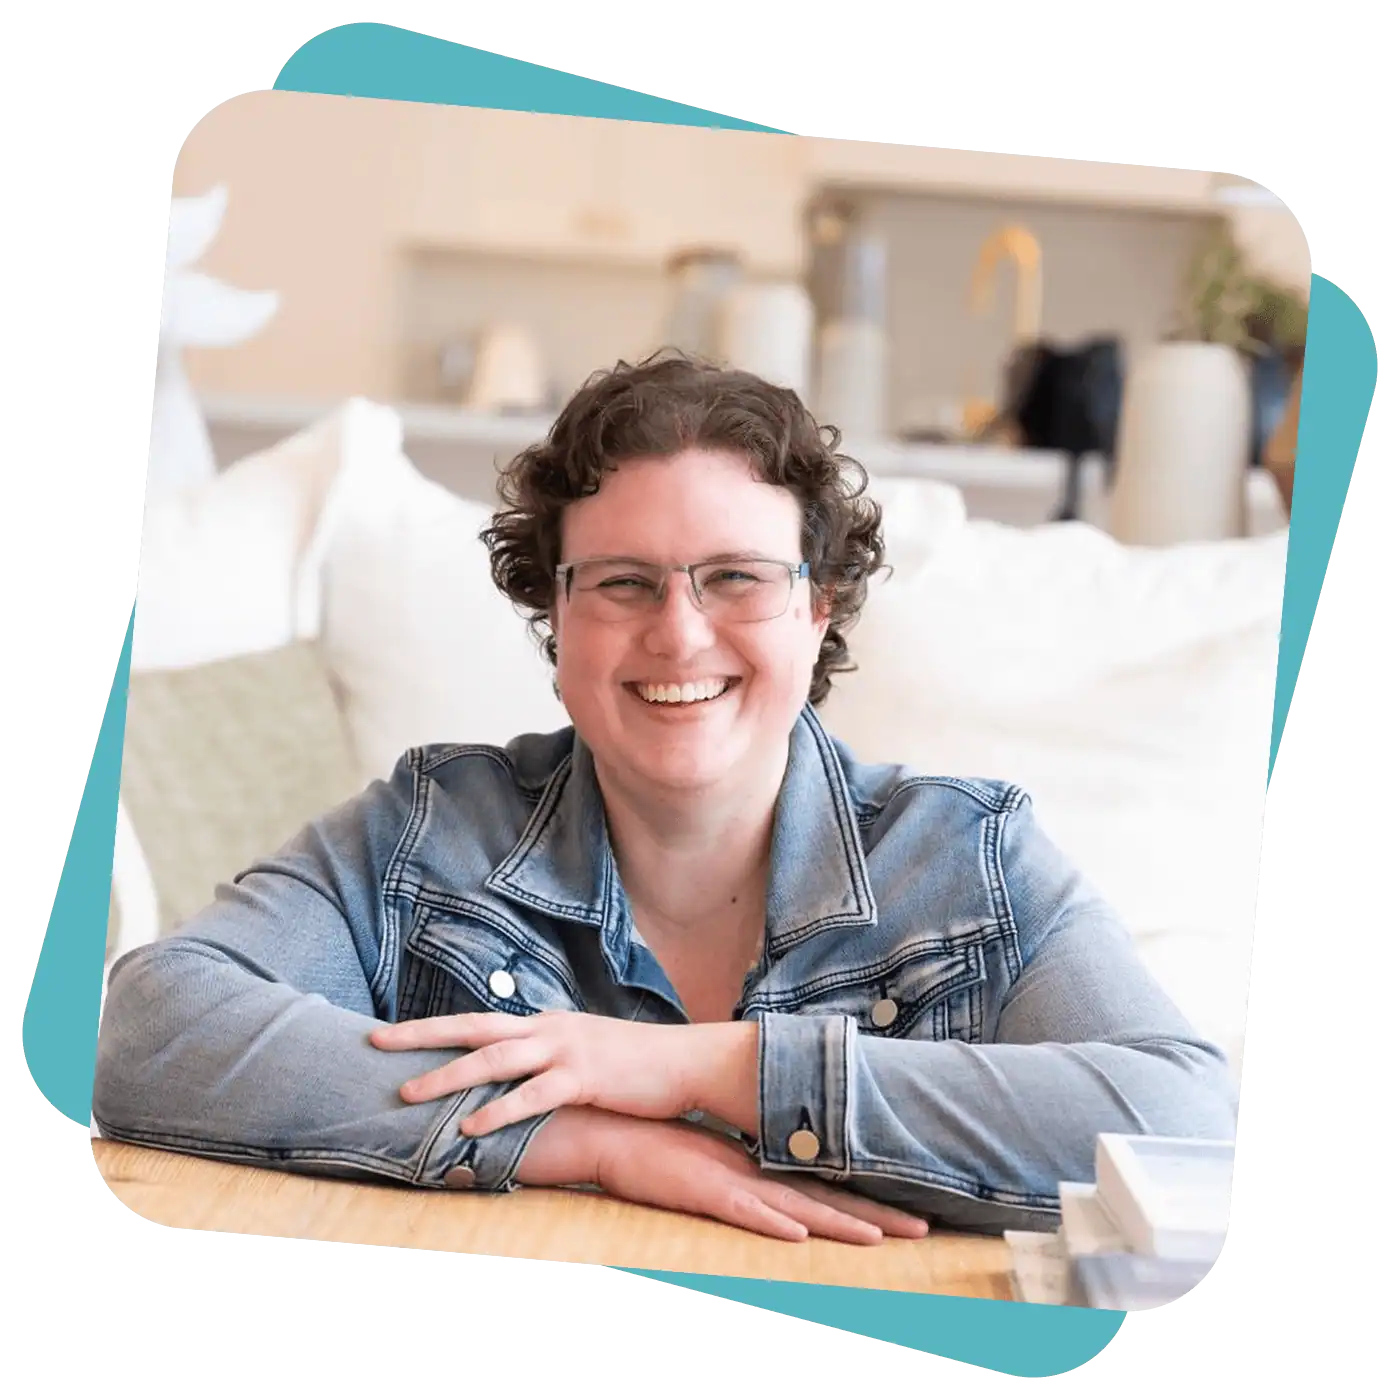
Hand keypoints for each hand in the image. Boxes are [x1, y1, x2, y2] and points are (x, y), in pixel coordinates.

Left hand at [371, 1010, 713, 1135]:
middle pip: (473, 1027)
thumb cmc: (638, 1065)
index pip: (480, 1021)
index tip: (393, 1033)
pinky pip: (533, 1095)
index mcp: (546, 1023)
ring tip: (409, 1091)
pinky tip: (471, 1125)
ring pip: (494, 1059)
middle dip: (422, 1035)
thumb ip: (550, 1061)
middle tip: (377, 1040)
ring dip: (448, 1075)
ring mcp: (566, 1051)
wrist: (688, 1062)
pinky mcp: (584, 1077)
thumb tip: (518, 1079)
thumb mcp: (586, 1053)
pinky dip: (498, 1109)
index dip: (434, 1027)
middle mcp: (549, 1029)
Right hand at [584, 1111, 930, 1245]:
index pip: (823, 1190)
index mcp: (759, 1170)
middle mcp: (754, 1172)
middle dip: (876, 1216)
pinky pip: (740, 1207)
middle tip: (924, 1229)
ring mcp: (729, 1178)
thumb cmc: (655, 1152)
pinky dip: (769, 1220)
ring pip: (794, 1204)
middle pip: (824, 1198)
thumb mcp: (707, 1169)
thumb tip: (779, 1207)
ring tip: (880, 1237)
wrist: (608, 1128)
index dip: (868, 1205)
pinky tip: (797, 1231)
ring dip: (837, 1222)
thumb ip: (741, 1184)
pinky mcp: (699, 1187)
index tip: (910, 1218)